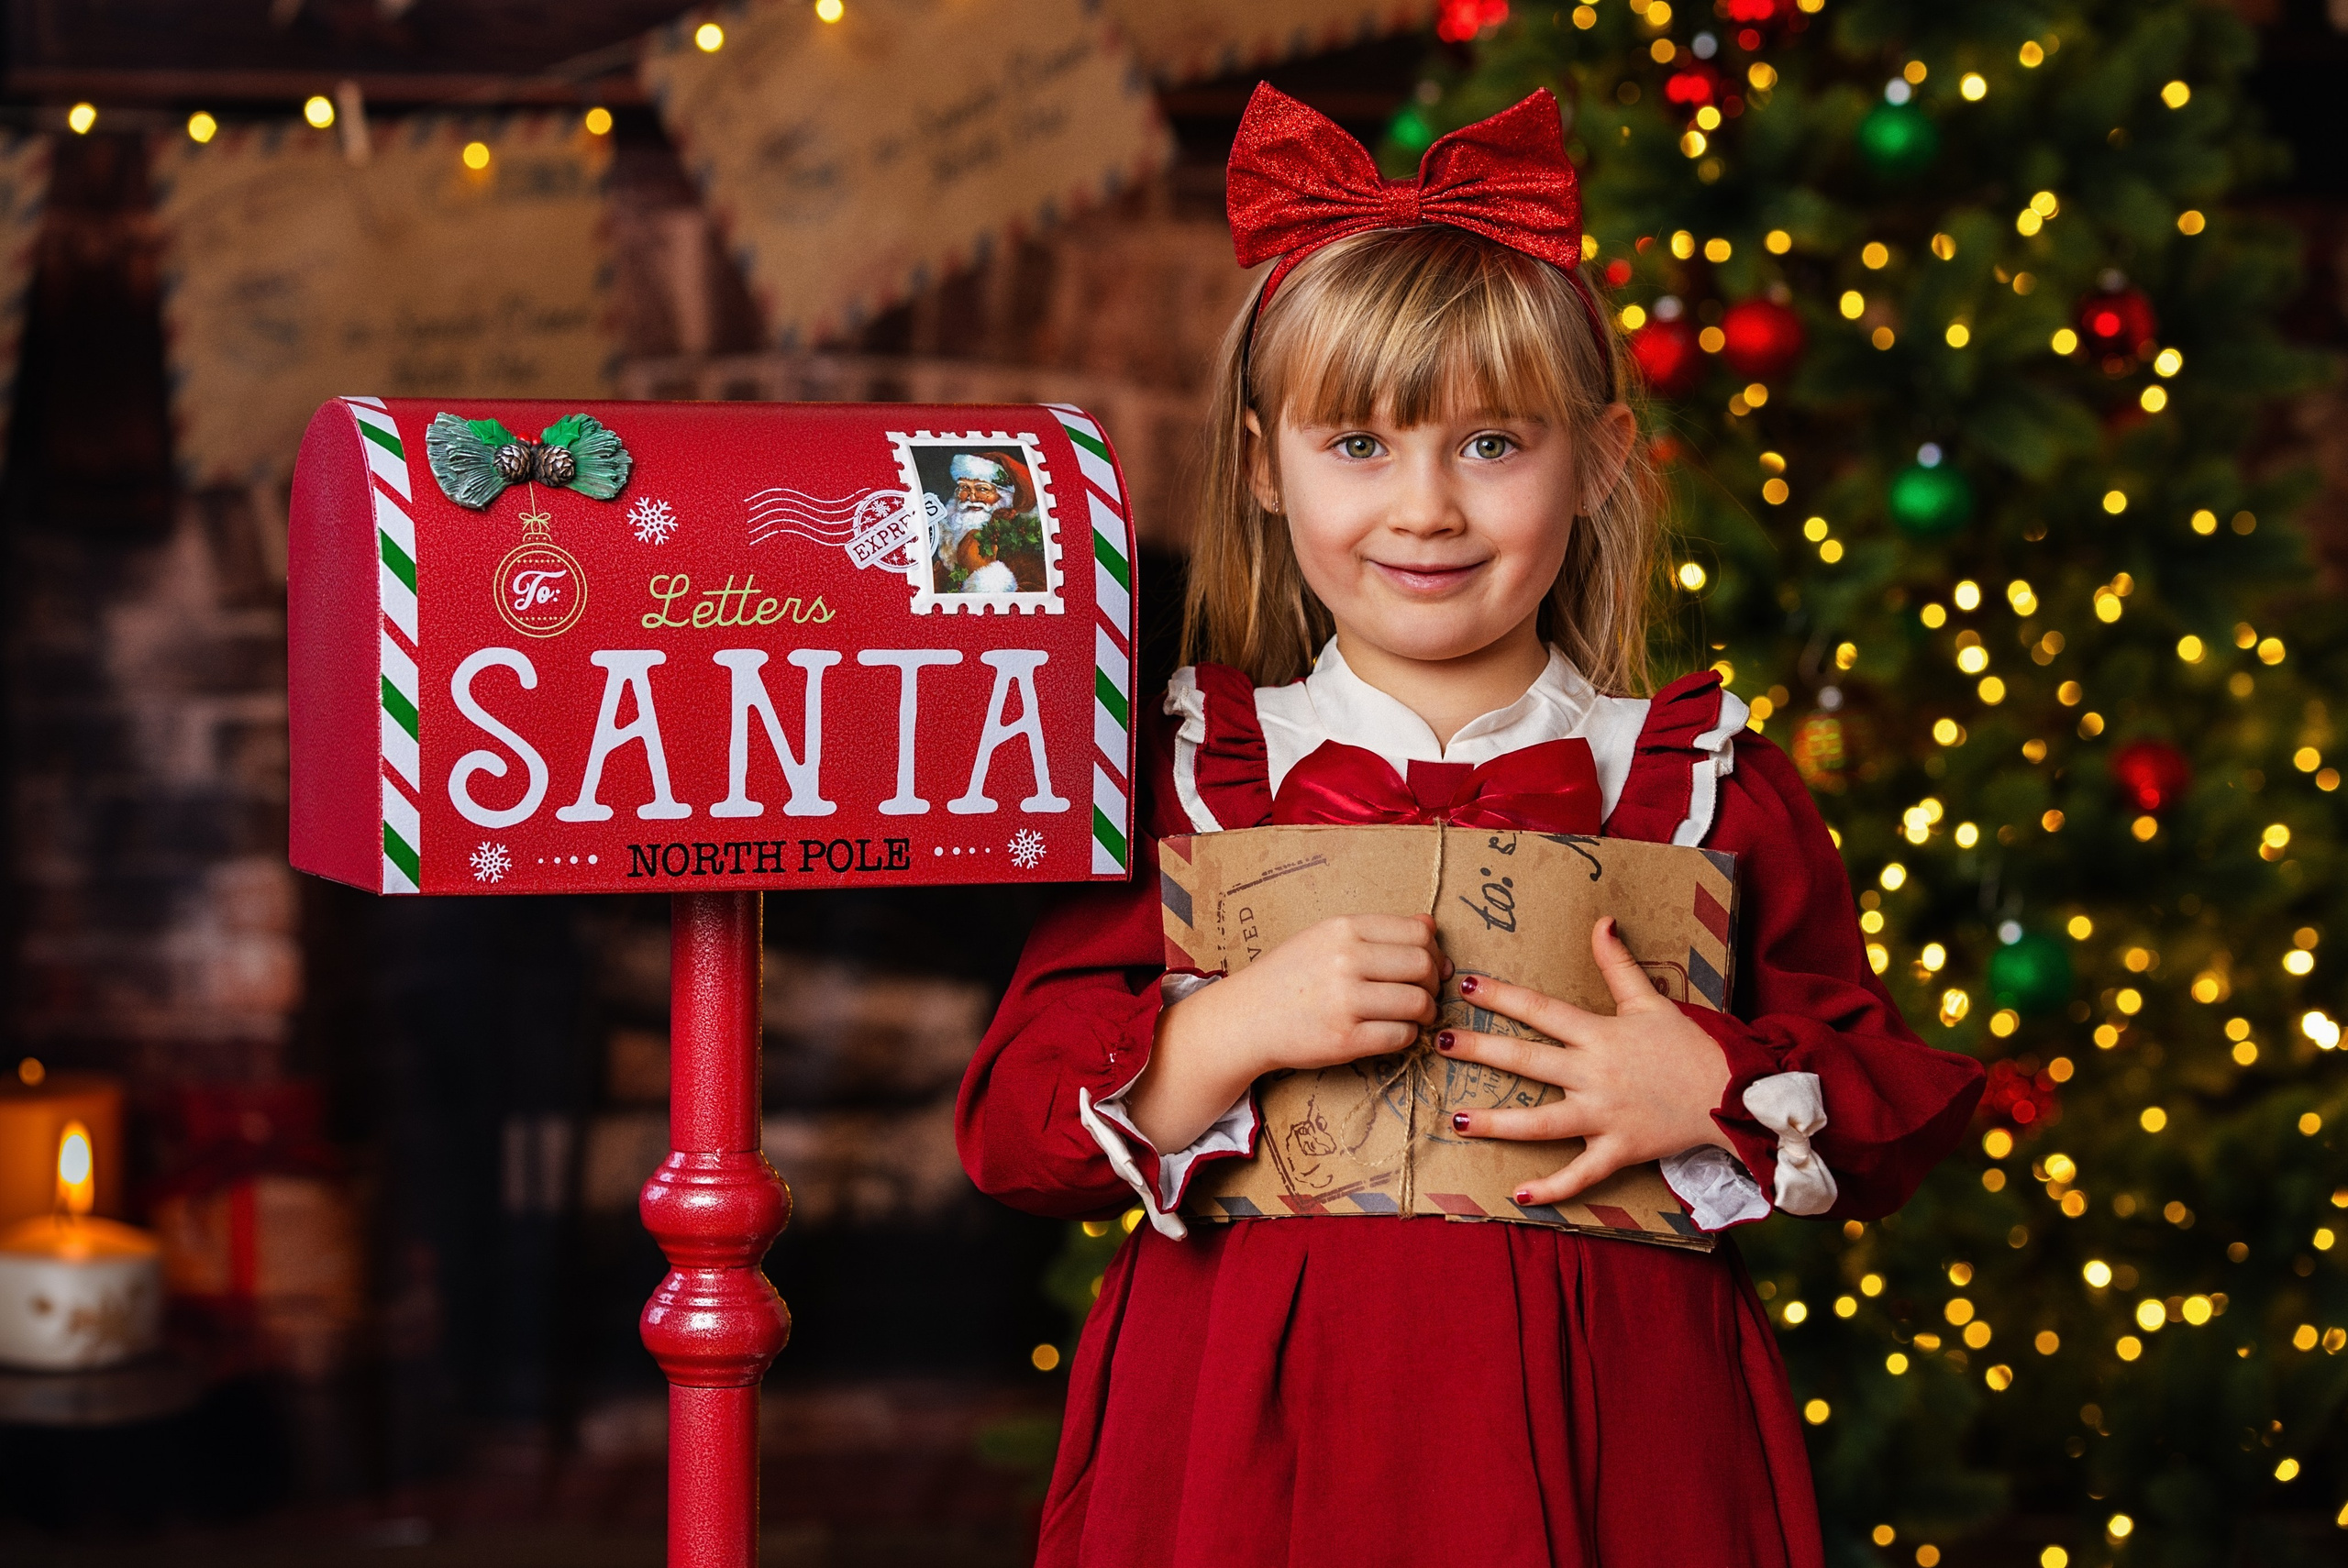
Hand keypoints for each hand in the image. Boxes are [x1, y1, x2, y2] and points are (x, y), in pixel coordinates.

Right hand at [1124, 914, 1445, 1152]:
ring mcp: (1345, 1000)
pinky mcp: (1345, 1039)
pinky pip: (1401, 1035)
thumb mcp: (1326, 938)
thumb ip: (1377, 931)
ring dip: (1426, 1012)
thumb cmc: (1289, 977)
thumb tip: (1430, 925)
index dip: (1433, 950)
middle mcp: (1345, 960)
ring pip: (1418, 1002)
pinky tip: (1396, 1032)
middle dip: (1433, 982)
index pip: (1417, 933)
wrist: (1246, 1018)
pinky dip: (1409, 1035)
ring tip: (1416, 1015)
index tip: (1430, 964)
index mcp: (1342, 929)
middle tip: (1426, 993)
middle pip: (1423, 966)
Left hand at [1439, 916, 1731, 1205]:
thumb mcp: (1651, 1001)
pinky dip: (1552, 1187)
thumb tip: (1601, 922)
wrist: (1731, 1093)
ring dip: (1498, 1123)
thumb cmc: (1688, 1047)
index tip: (1466, 985)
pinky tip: (1519, 1194)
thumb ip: (1618, 965)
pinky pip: (1580, 1173)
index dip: (1503, 995)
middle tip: (1439, 1041)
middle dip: (1481, 1049)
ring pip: (1542, 1122)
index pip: (1541, 1009)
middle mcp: (1594, 1074)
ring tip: (1456, 1122)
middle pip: (1528, 1060)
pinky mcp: (1618, 1150)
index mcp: (1600, 1034)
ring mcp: (1604, 1115)